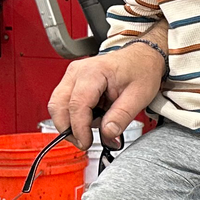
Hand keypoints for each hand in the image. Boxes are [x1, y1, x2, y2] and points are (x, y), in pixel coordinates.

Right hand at [49, 35, 165, 149]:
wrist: (142, 57)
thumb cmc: (141, 70)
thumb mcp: (139, 97)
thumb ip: (121, 117)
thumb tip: (107, 134)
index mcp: (94, 72)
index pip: (77, 105)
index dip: (79, 128)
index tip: (87, 142)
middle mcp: (78, 71)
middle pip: (59, 105)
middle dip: (68, 129)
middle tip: (85, 142)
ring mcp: (73, 75)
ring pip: (57, 105)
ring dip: (69, 124)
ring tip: (89, 131)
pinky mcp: (73, 82)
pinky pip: (64, 103)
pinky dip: (72, 116)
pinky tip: (90, 119)